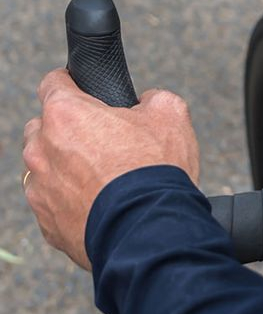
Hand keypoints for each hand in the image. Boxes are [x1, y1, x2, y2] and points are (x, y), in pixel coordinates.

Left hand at [22, 69, 199, 269]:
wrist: (152, 230)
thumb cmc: (157, 171)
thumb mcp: (172, 116)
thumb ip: (154, 98)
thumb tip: (148, 102)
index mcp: (66, 115)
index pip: (53, 83)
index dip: (72, 84)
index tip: (84, 92)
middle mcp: (42, 149)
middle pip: (44, 128)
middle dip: (68, 131)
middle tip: (104, 143)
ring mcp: (40, 189)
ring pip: (45, 168)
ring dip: (67, 168)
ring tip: (104, 181)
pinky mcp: (47, 223)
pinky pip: (54, 204)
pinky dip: (72, 202)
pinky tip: (102, 206)